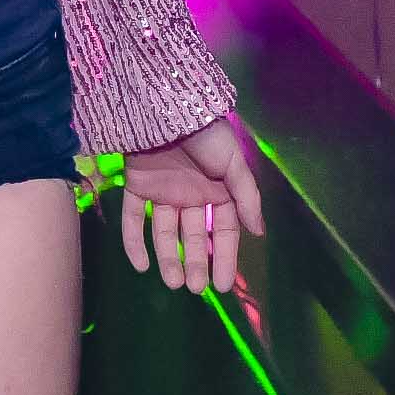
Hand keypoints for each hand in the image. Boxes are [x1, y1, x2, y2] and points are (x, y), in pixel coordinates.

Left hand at [121, 116, 265, 295]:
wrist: (167, 105)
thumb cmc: (206, 133)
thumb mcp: (234, 164)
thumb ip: (246, 198)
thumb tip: (259, 233)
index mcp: (217, 190)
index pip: (222, 232)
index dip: (223, 258)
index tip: (222, 285)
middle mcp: (191, 194)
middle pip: (193, 236)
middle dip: (196, 263)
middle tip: (195, 288)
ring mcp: (163, 190)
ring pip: (165, 233)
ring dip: (169, 258)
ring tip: (172, 283)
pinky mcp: (137, 185)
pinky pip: (135, 219)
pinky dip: (135, 243)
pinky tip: (141, 266)